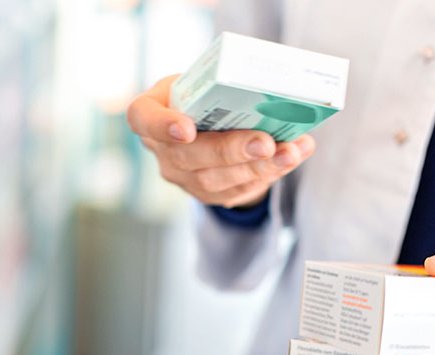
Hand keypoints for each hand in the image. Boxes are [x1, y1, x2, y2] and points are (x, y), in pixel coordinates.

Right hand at [127, 75, 315, 207]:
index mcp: (150, 111)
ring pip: (217, 179)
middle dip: (231, 151)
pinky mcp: (209, 194)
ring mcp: (183, 177)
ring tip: (290, 152)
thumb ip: (224, 84)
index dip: (161, 125)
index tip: (186, 129)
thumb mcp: (202, 80)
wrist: (207, 126)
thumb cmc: (204, 95)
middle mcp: (161, 149)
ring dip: (259, 167)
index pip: (142, 118)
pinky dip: (270, 172)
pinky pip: (238, 189)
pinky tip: (292, 157)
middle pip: (188, 156)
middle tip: (265, 143)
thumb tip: (276, 90)